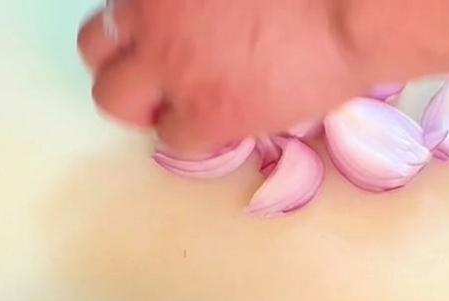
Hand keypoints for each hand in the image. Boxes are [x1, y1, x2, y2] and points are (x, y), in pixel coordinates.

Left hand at [78, 0, 429, 155]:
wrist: (353, 8)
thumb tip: (207, 17)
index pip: (117, 5)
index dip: (137, 22)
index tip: (160, 31)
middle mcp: (151, 17)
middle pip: (95, 47)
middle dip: (122, 59)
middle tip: (156, 69)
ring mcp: (171, 68)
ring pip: (115, 100)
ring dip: (143, 101)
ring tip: (178, 101)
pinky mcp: (204, 114)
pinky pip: (171, 139)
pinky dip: (189, 134)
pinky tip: (216, 122)